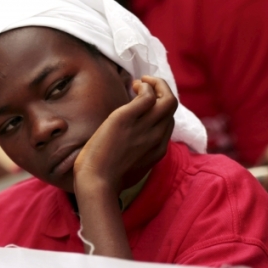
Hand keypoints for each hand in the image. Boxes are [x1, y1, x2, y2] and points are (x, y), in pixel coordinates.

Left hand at [73, 76, 175, 197]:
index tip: (146, 104)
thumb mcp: (130, 169)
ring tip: (139, 83)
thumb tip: (129, 150)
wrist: (95, 184)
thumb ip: (137, 156)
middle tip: (146, 86)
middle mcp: (156, 138)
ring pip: (168, 99)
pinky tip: (133, 86)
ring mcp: (144, 128)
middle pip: (172, 107)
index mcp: (158, 151)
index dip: (159, 109)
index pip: (168, 122)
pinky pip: (147, 96)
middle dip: (162, 90)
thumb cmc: (105, 180)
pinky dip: (144, 87)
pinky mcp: (127, 119)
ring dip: (156, 84)